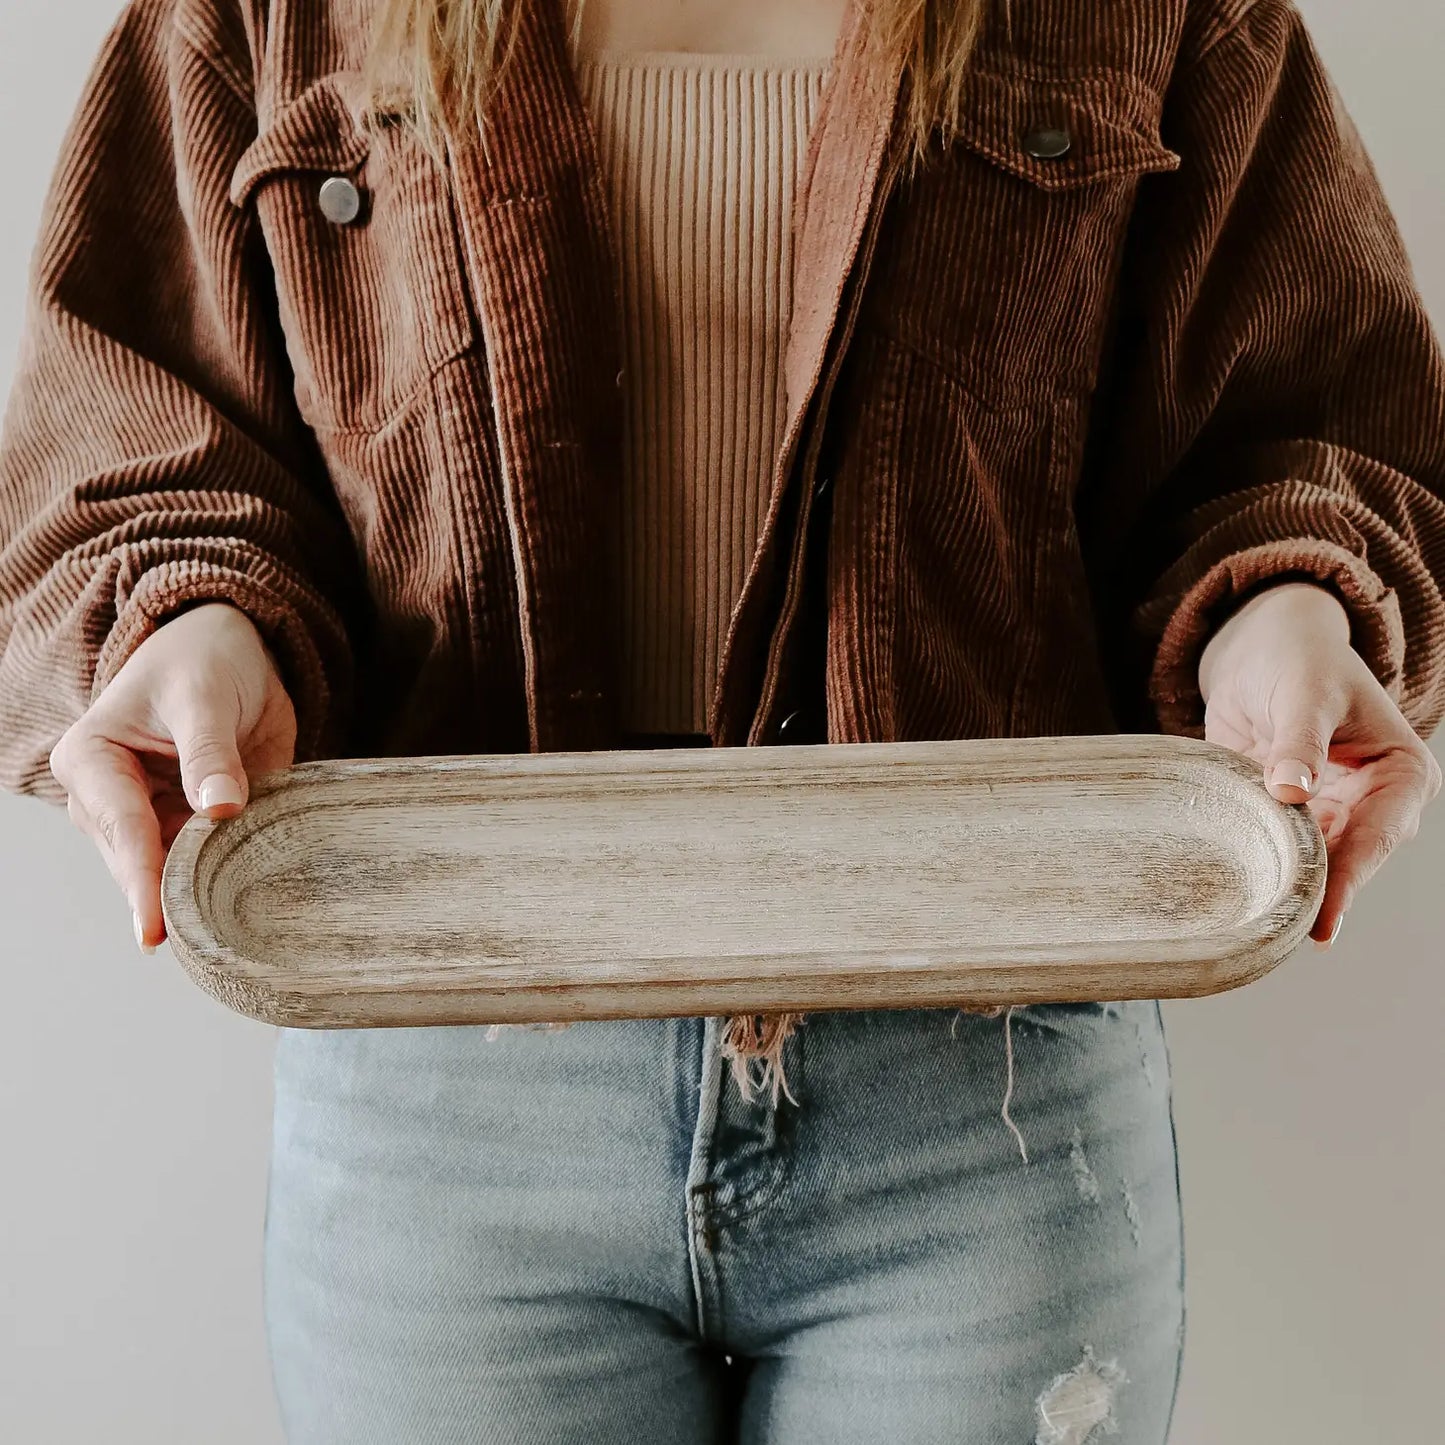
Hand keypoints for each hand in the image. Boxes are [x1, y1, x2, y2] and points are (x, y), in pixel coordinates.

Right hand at [47, 602, 296, 951]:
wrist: (229, 650)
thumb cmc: (201, 662)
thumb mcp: (204, 696)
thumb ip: (211, 752)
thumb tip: (219, 808)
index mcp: (91, 759)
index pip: (121, 826)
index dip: (141, 879)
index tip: (154, 930)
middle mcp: (107, 798)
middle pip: (138, 861)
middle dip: (171, 897)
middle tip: (206, 939)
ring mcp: (147, 818)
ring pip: (168, 871)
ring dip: (199, 894)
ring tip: (227, 929)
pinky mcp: (185, 827)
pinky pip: (202, 863)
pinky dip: (223, 880)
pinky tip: (243, 905)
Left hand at [1197, 580, 1440, 945]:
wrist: (1262, 649)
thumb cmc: (1300, 660)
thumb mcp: (1305, 692)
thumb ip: (1299, 742)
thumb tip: (1290, 792)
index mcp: (1402, 775)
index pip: (1378, 836)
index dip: (1349, 878)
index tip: (1323, 919)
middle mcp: (1373, 804)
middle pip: (1347, 862)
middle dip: (1316, 893)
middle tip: (1279, 931)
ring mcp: (1330, 814)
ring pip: (1312, 863)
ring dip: (1285, 886)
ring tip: (1257, 925)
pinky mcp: (1287, 816)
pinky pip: (1276, 849)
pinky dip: (1258, 866)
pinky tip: (1235, 893)